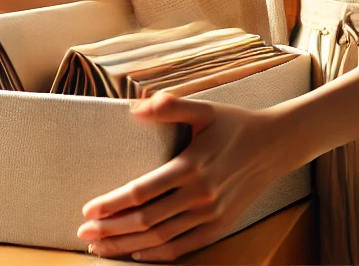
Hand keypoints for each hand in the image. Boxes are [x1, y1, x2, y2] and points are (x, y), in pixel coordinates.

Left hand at [78, 94, 296, 260]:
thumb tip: (136, 107)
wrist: (275, 145)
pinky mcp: (221, 225)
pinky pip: (184, 246)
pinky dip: (158, 254)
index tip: (88, 209)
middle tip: (83, 232)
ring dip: (128, 245)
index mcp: (191, 166)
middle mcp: (200, 195)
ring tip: (100, 246)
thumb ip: (170, 107)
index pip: (142, 192)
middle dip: (111, 229)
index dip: (112, 203)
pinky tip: (136, 255)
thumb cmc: (235, 124)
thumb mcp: (204, 109)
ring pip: (161, 238)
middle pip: (146, 220)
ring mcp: (211, 214)